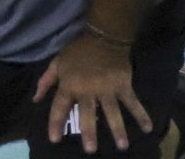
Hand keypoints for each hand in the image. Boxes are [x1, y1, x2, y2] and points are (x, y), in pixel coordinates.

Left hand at [33, 32, 148, 153]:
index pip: (59, 107)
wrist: (102, 37)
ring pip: (112, 112)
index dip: (55, 123)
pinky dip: (141, 115)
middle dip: (89, 132)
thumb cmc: (77, 52)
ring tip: (121, 147)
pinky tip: (148, 128)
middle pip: (87, 114)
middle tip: (90, 150)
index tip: (54, 140)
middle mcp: (87, 90)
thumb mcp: (57, 63)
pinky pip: (133, 103)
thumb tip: (36, 99)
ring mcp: (107, 89)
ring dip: (118, 130)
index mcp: (69, 85)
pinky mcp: (123, 86)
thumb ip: (46, 81)